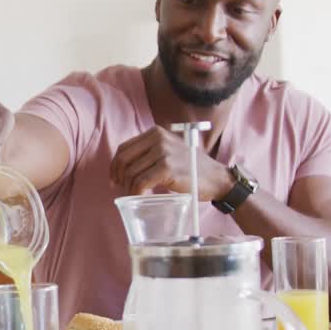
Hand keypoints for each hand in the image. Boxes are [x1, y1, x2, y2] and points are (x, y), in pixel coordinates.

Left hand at [109, 126, 232, 199]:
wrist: (216, 178)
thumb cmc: (190, 169)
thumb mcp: (168, 151)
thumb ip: (148, 153)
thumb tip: (121, 167)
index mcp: (155, 132)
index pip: (124, 148)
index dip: (115, 165)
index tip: (114, 178)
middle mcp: (158, 138)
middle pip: (123, 159)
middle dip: (117, 176)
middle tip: (119, 188)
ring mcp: (163, 152)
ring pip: (131, 172)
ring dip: (129, 187)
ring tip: (134, 194)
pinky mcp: (167, 168)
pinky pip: (141, 182)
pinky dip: (136, 192)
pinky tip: (141, 196)